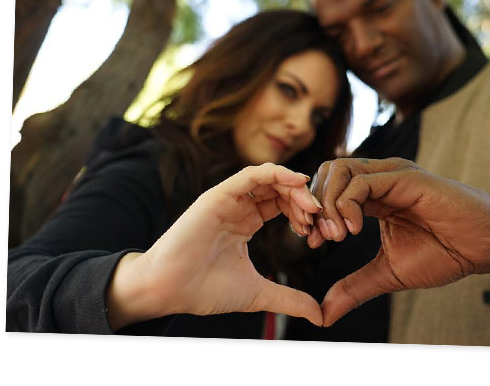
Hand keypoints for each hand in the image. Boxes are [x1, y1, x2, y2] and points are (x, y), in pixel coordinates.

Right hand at [107, 163, 321, 329]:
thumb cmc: (205, 290)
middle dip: (304, 200)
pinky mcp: (218, 195)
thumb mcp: (258, 293)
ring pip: (269, 178)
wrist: (169, 291)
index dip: (304, 214)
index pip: (284, 205)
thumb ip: (289, 299)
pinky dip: (275, 173)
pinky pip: (250, 175)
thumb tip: (319, 316)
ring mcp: (229, 199)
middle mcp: (239, 207)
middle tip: (319, 218)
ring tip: (311, 206)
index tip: (317, 233)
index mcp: (247, 222)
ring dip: (295, 186)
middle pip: (280, 189)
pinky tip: (296, 181)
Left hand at [307, 157, 489, 326]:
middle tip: (318, 237)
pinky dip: (347, 205)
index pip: (327, 191)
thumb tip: (324, 314)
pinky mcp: (405, 176)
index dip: (313, 215)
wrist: (484, 247)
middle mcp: (379, 179)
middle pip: (327, 173)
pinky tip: (354, 231)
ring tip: (336, 235)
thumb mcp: (387, 273)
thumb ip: (354, 287)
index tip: (311, 243)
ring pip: (338, 170)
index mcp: (373, 197)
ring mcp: (391, 174)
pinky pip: (361, 181)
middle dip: (314, 204)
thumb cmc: (443, 253)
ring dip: (327, 203)